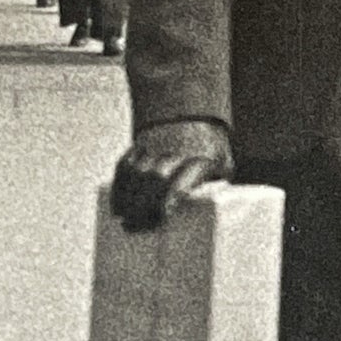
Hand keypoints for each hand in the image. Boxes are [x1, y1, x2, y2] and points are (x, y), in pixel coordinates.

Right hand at [110, 119, 232, 231]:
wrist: (195, 115)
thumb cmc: (211, 151)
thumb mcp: (223, 165)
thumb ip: (217, 188)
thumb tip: (211, 218)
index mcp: (200, 159)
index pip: (183, 179)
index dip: (170, 198)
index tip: (163, 216)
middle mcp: (176, 150)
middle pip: (155, 178)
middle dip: (143, 204)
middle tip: (135, 226)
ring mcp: (156, 145)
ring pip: (137, 172)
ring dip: (127, 198)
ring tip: (123, 219)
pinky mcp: (140, 143)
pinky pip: (125, 164)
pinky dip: (119, 185)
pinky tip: (117, 205)